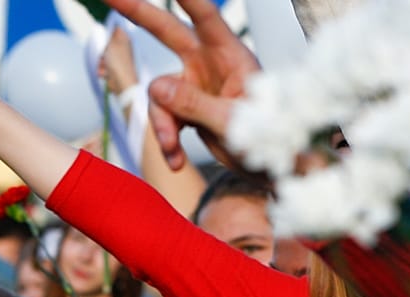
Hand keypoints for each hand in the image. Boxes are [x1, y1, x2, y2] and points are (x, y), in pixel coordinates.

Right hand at [103, 0, 257, 170]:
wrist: (270, 168)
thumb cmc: (266, 139)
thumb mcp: (231, 123)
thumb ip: (195, 104)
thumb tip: (155, 86)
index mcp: (230, 56)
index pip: (205, 17)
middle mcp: (210, 63)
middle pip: (169, 32)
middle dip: (138, 12)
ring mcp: (197, 84)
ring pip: (160, 94)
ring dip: (161, 126)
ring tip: (173, 153)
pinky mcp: (188, 107)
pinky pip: (165, 117)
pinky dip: (167, 141)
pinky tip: (177, 160)